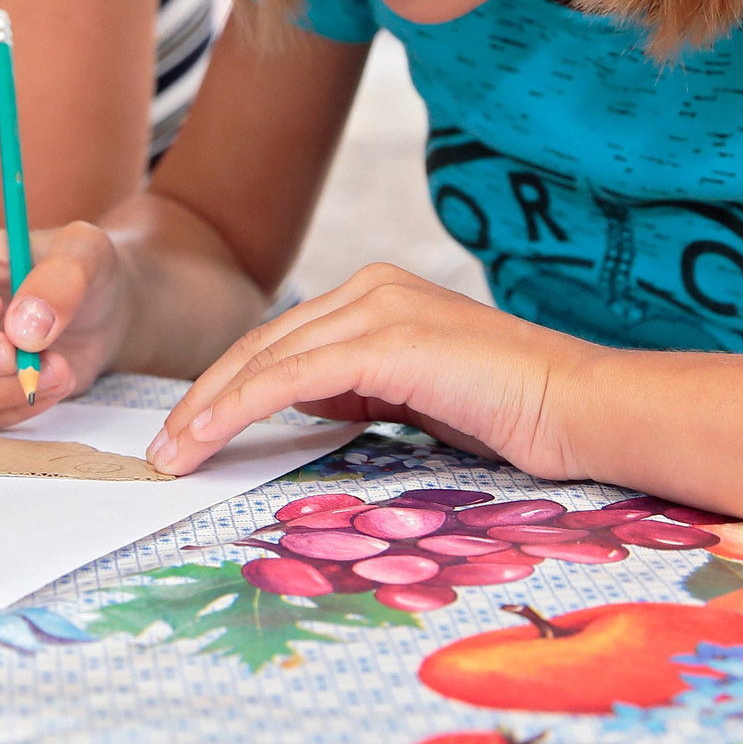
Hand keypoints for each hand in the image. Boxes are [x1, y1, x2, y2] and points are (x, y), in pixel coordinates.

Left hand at [143, 264, 598, 478]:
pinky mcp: (387, 340)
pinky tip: (208, 438)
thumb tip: (301, 407)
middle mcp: (372, 288)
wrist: (579, 406)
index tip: (188, 433)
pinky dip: (239, 408)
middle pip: (261, 344)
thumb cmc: (510, 414)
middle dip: (202, 398)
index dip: (226, 387)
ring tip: (172, 455)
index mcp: (379, 295)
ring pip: (266, 359)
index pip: (281, 342)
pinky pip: (290, 377)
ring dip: (207, 409)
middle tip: (163, 450)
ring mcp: (379, 307)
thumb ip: (359, 389)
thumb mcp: (415, 397)